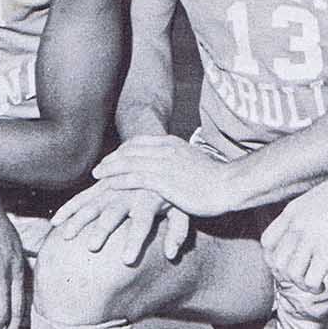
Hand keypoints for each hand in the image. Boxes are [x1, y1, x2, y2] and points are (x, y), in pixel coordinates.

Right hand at [51, 179, 190, 265]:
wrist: (159, 155)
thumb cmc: (173, 190)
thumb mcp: (182, 208)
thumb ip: (178, 231)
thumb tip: (171, 255)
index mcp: (151, 197)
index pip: (143, 221)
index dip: (135, 240)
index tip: (126, 261)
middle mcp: (130, 190)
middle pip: (114, 211)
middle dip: (103, 229)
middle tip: (92, 247)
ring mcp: (114, 186)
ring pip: (94, 202)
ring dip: (80, 218)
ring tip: (67, 236)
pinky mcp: (103, 184)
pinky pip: (84, 196)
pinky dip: (70, 208)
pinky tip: (56, 222)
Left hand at [91, 135, 234, 220]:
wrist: (230, 185)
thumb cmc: (217, 179)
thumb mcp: (196, 163)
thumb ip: (182, 162)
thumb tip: (178, 168)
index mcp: (174, 144)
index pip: (141, 142)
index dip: (124, 150)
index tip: (113, 158)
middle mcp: (167, 150)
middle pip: (131, 150)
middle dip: (112, 159)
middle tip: (98, 168)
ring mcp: (165, 164)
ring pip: (129, 162)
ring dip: (110, 169)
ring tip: (97, 176)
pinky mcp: (164, 180)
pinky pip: (135, 178)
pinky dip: (119, 181)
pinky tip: (108, 186)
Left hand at [261, 163, 327, 290]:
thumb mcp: (318, 198)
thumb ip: (306, 215)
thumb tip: (307, 232)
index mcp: (292, 211)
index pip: (267, 242)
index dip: (273, 258)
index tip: (288, 264)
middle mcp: (297, 225)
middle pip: (277, 262)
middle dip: (287, 276)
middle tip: (302, 277)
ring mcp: (312, 237)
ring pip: (291, 274)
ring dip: (301, 285)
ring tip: (314, 285)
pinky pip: (311, 279)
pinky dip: (314, 287)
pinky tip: (323, 284)